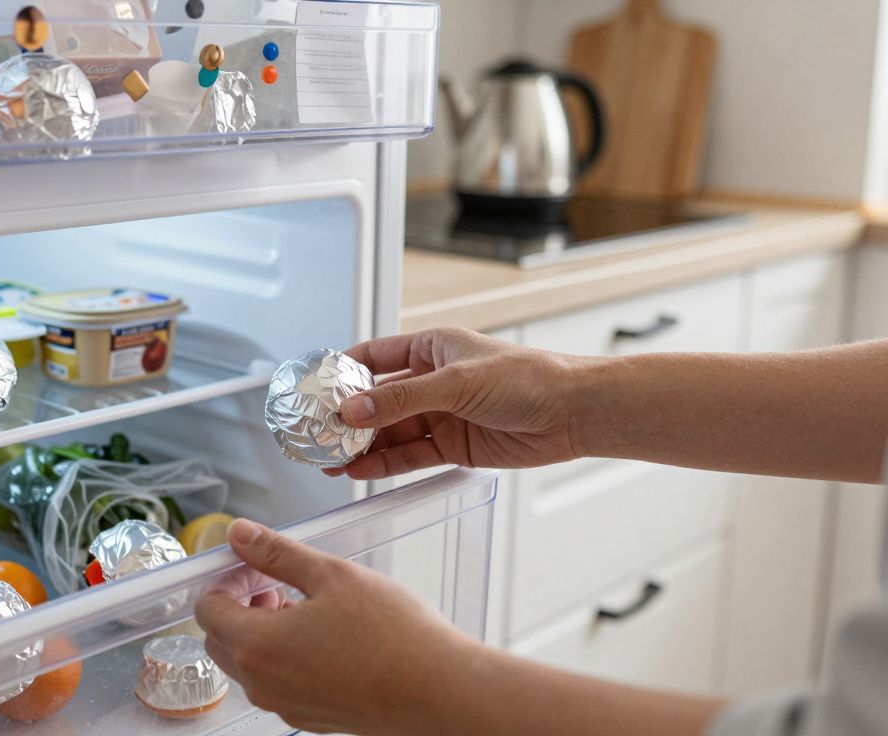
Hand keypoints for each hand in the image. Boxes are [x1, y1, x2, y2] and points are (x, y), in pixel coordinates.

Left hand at [195, 519, 482, 734]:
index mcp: (257, 646)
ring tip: (304, 606)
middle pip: (221, 639)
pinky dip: (283, 656)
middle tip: (274, 581)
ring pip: (248, 664)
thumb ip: (276, 553)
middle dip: (238, 605)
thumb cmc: (393, 635)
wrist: (439, 690)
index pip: (206, 609)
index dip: (225, 579)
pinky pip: (277, 683)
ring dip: (260, 631)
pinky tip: (323, 636)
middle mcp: (263, 684)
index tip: (252, 564)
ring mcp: (285, 706)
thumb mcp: (330, 574)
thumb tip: (240, 535)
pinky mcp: (309, 717)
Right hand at [328, 327, 583, 479]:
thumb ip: (401, 399)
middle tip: (317, 435)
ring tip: (331, 460)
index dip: (342, 372)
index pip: (374, 356)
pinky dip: (385, 464)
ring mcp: (442, 415)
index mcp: (431, 348)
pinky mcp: (454, 445)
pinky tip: (361, 470)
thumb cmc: (529, 378)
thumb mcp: (456, 381)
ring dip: (362, 446)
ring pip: (391, 432)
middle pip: (377, 400)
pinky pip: (410, 455)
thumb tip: (354, 410)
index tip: (313, 388)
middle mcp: (433, 381)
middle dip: (347, 418)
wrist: (573, 413)